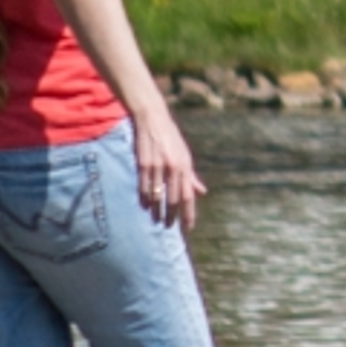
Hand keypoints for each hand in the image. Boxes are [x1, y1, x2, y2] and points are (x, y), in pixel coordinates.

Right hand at [133, 106, 208, 231]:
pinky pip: (144, 187)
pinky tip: (146, 206)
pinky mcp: (143, 164)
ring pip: (157, 196)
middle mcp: (173, 167)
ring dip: (156, 210)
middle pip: (173, 199)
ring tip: (156, 220)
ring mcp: (158, 166)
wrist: (153, 118)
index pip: (189, 196)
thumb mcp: (185, 155)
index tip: (188, 228)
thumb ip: (192, 176)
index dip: (189, 213)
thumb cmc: (171, 138)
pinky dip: (145, 199)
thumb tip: (202, 192)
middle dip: (171, 216)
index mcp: (185, 166)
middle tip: (168, 226)